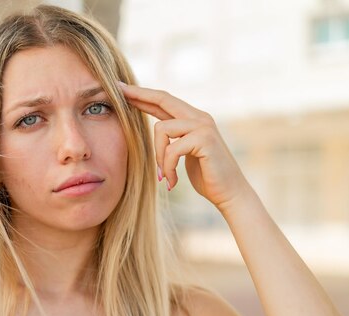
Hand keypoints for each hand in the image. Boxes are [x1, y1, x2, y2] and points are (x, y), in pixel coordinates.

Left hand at [118, 82, 251, 210]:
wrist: (229, 193)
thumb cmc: (206, 176)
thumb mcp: (185, 153)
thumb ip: (173, 138)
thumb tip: (158, 128)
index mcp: (193, 119)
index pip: (164, 101)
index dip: (143, 94)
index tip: (121, 88)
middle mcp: (199, 117)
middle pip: (163, 99)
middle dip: (139, 95)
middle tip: (118, 90)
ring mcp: (203, 127)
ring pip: (162, 128)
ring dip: (159, 156)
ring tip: (164, 176)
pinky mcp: (205, 140)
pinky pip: (172, 149)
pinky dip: (168, 168)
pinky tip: (172, 182)